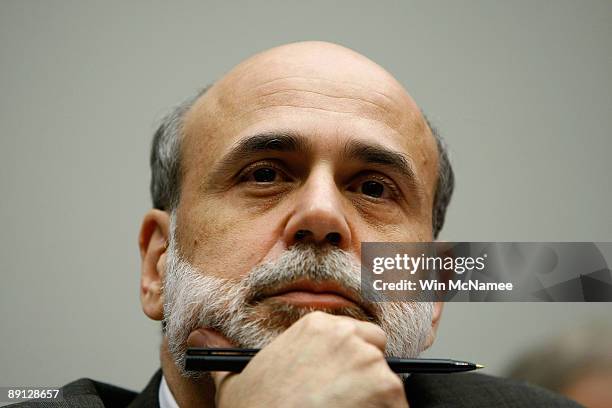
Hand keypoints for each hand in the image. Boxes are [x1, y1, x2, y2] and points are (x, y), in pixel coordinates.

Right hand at [187, 311, 408, 407]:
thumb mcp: (234, 381)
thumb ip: (223, 355)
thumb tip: (199, 336)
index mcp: (316, 327)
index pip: (356, 334)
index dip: (349, 361)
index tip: (342, 379)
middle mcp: (346, 337)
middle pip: (377, 351)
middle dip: (368, 375)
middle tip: (345, 400)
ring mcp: (369, 363)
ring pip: (388, 381)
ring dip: (374, 401)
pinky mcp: (387, 390)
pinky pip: (397, 405)